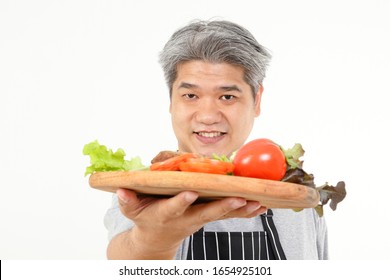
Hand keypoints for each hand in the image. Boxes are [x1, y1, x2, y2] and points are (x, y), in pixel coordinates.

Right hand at [113, 188, 266, 258]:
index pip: (173, 208)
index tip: (190, 193)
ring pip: (222, 215)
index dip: (181, 202)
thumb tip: (122, 190)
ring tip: (259, 203)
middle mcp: (185, 218)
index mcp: (165, 214)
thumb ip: (127, 201)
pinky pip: (228, 215)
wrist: (157, 237)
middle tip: (240, 200)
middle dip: (222, 207)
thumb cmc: (144, 218)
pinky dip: (244, 212)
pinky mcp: (208, 217)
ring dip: (241, 210)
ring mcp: (199, 219)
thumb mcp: (132, 210)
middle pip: (206, 213)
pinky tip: (261, 206)